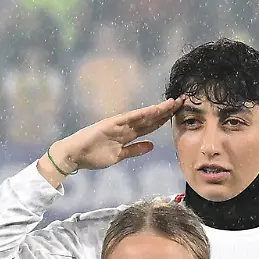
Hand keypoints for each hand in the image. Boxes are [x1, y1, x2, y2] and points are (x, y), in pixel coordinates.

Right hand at [41, 98, 183, 185]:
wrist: (75, 155)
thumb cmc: (94, 155)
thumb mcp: (120, 156)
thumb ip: (135, 150)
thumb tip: (152, 146)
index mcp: (128, 134)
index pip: (150, 125)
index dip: (164, 119)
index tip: (178, 114)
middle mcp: (126, 127)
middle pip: (150, 118)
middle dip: (166, 111)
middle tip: (182, 102)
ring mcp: (119, 125)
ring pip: (143, 116)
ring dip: (158, 110)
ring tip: (173, 103)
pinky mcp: (111, 124)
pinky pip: (130, 119)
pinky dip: (143, 114)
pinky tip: (155, 110)